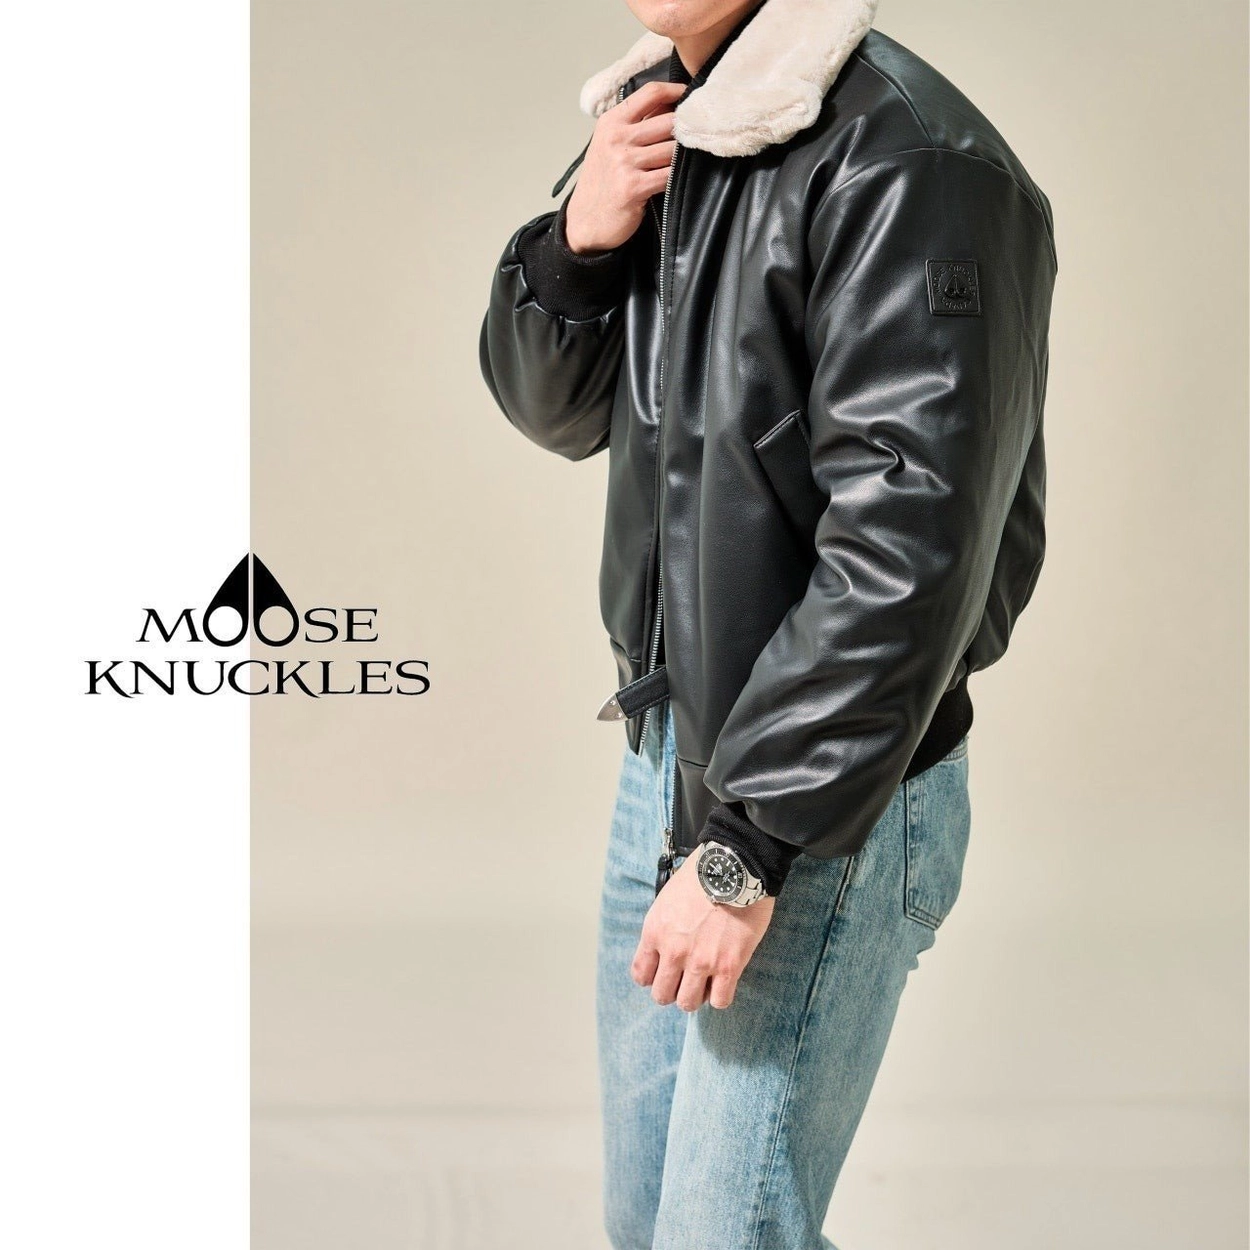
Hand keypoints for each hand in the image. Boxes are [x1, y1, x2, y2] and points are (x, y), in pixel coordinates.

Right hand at [564, 80, 686, 254]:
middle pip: (668, 120)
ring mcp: (624, 162)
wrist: (585, 221)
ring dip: (683, 156)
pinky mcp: (634, 187)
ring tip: (685, 161)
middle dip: (685, 129)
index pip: (651, 93)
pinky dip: (676, 177)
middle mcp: (617, 138)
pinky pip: (668, 175)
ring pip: (672, 149)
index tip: (691, 96)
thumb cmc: (602, 182)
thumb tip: (671, 105)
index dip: (677, 91)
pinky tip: (676, 179)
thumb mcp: (610, 144)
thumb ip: (636, 124)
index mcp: (612, 122)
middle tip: (696, 135)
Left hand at [631, 851, 775, 1010]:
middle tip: (685, 980)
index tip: (664, 972)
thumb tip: (666, 946)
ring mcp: (701, 962)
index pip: (641, 975)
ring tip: (705, 983)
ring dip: (695, 996)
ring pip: (688, 1003)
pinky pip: (720, 1001)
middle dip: (672, 990)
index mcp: (655, 933)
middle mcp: (673, 952)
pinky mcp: (729, 966)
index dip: (653, 977)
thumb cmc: (701, 876)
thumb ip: (663, 928)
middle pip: (662, 995)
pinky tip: (724, 981)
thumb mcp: (667, 899)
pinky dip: (720, 996)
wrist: (734, 866)